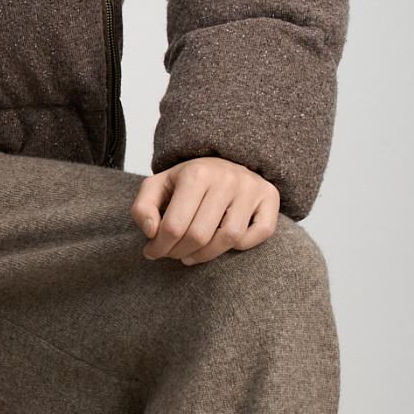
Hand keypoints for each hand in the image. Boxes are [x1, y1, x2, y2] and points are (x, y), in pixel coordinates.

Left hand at [131, 157, 279, 264]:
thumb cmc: (189, 179)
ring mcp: (251, 188)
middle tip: (172, 254)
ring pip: (230, 239)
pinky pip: (259, 234)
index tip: (152, 252)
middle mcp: (227, 178)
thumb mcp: (157, 186)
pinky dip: (241, 245)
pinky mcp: (270, 197)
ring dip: (206, 255)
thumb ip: (143, 208)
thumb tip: (152, 232)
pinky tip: (222, 242)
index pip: (174, 225)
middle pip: (200, 235)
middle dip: (179, 253)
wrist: (223, 158)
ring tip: (191, 254)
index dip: (160, 247)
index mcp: (196, 173)